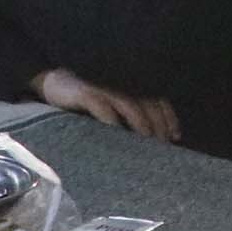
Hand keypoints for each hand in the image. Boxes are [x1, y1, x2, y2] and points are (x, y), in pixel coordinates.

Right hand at [31, 68, 181, 142]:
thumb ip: (130, 118)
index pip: (159, 102)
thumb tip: (153, 140)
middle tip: (162, 147)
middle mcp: (123, 87)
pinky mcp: (87, 94)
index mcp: (132, 89)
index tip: (176, 138)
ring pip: (131, 106)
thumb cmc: (90, 101)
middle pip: (149, 105)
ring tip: (146, 142)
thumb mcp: (113, 108)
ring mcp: (106, 89)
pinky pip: (103, 107)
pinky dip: (112, 120)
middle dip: (158, 126)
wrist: (56, 83)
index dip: (169, 119)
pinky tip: (117, 134)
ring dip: (141, 124)